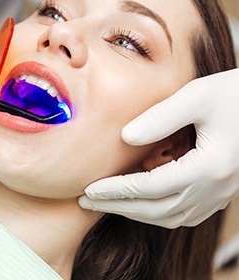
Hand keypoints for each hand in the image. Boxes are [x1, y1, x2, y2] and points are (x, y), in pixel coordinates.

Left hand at [79, 69, 238, 227]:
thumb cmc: (234, 94)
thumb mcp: (197, 96)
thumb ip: (160, 117)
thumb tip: (125, 137)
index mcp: (210, 166)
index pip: (150, 187)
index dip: (116, 190)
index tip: (89, 190)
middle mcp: (216, 188)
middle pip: (157, 209)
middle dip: (118, 207)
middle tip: (87, 202)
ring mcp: (220, 194)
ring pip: (170, 217)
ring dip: (136, 212)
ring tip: (108, 204)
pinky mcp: (219, 192)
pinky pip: (184, 214)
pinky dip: (156, 212)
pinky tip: (141, 203)